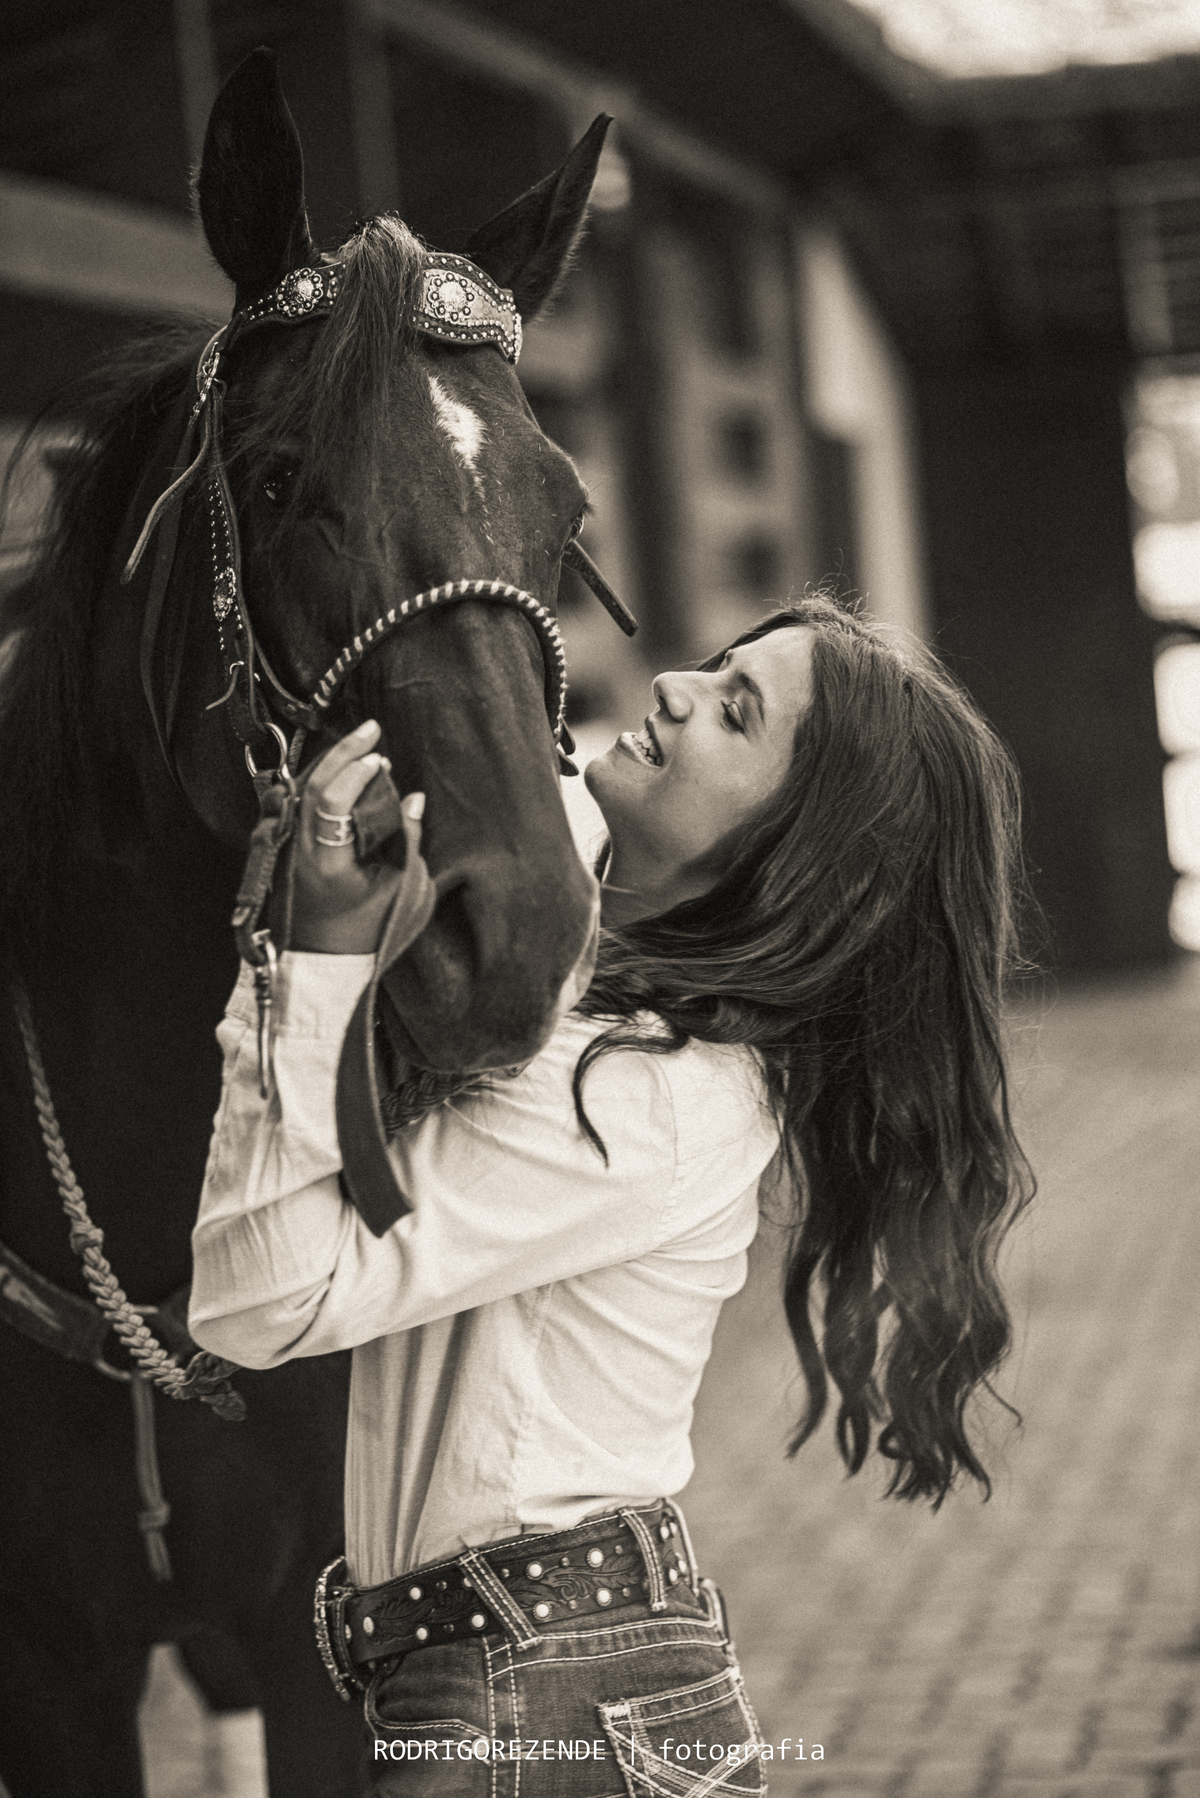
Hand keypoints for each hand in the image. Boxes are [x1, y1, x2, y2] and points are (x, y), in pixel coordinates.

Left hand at [290, 720, 424, 954]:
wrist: (326, 962)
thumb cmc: (368, 932)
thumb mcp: (400, 890)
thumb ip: (405, 841)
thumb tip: (411, 799)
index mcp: (328, 862)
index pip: (332, 801)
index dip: (354, 772)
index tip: (379, 760)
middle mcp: (301, 850)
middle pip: (313, 785)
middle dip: (343, 753)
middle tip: (371, 730)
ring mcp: (290, 849)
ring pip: (303, 790)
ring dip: (332, 764)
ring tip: (362, 749)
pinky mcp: (288, 850)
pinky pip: (302, 804)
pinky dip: (323, 783)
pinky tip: (341, 773)